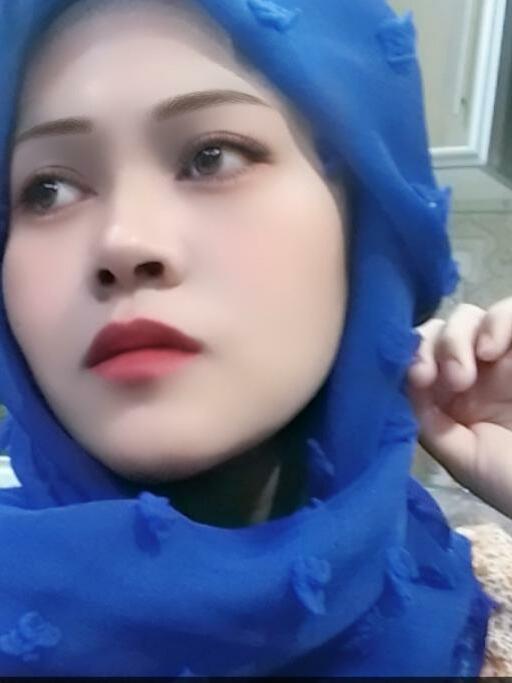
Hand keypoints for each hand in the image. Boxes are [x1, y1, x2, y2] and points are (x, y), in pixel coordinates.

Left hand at [407, 298, 511, 518]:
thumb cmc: (510, 481)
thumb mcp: (460, 456)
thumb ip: (426, 419)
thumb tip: (402, 381)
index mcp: (450, 395)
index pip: (419, 354)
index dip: (411, 356)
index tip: (419, 378)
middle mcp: (474, 369)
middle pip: (440, 328)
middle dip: (435, 345)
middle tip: (447, 379)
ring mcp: (505, 356)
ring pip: (471, 316)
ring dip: (459, 335)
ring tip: (469, 370)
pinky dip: (499, 320)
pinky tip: (492, 350)